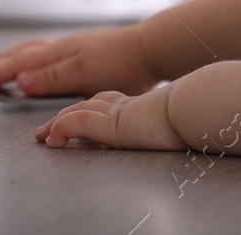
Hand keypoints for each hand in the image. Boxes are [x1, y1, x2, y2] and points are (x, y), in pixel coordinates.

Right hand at [0, 26, 159, 96]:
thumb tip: (17, 80)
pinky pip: (45, 53)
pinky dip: (30, 58)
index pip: (16, 66)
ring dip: (12, 59)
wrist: (149, 50)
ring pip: (32, 52)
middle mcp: (60, 49)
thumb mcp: (83, 75)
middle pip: (21, 56)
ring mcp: (71, 49)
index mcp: (57, 55)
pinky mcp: (81, 52)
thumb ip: (50, 78)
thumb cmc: (121, 64)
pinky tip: (37, 63)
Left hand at [35, 88, 186, 150]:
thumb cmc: (195, 117)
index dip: (89, 110)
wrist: (197, 109)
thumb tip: (187, 136)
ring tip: (43, 135)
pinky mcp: (112, 121)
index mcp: (140, 108)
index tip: (76, 119)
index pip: (108, 104)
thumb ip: (169, 129)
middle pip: (88, 105)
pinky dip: (63, 127)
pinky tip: (53, 137)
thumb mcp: (177, 125)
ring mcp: (118, 112)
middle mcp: (126, 106)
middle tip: (48, 129)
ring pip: (79, 111)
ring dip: (57, 122)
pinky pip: (79, 122)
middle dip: (65, 116)